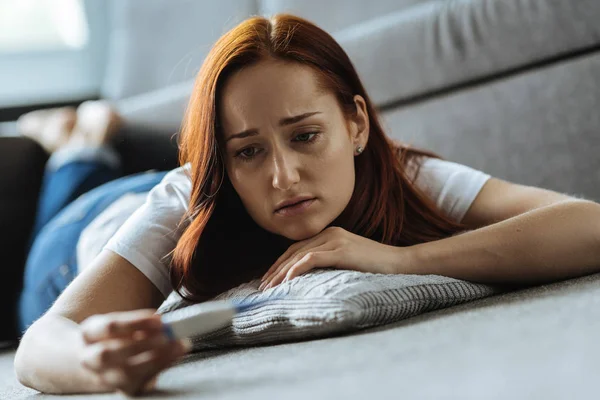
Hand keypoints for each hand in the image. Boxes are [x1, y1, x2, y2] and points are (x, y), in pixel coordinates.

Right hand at [79, 309, 190, 395]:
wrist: (94, 362)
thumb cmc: (113, 337)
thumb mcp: (119, 324)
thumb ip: (139, 323)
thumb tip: (163, 322)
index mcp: (89, 334)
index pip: (109, 327)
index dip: (136, 323)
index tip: (159, 319)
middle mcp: (90, 359)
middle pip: (111, 353)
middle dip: (142, 345)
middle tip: (167, 337)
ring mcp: (104, 378)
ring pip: (125, 374)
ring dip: (156, 359)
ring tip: (176, 347)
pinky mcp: (121, 390)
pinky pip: (140, 385)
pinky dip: (159, 370)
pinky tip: (172, 359)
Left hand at [259, 226, 406, 289]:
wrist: (401, 263)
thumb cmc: (376, 267)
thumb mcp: (348, 261)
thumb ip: (330, 262)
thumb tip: (308, 278)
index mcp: (330, 234)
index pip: (296, 249)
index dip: (279, 265)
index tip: (268, 280)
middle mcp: (329, 234)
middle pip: (293, 252)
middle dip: (275, 270)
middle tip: (262, 287)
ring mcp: (335, 240)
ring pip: (299, 256)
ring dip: (281, 273)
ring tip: (270, 288)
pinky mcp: (341, 250)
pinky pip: (311, 259)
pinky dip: (296, 270)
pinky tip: (287, 282)